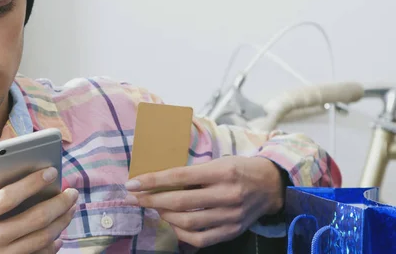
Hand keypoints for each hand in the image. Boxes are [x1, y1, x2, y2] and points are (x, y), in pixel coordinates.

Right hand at [0, 167, 77, 253]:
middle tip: (72, 192)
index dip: (32, 183)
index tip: (51, 171)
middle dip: (58, 203)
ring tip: (70, 210)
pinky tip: (58, 237)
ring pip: (40, 239)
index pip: (7, 197)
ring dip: (60, 223)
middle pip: (32, 219)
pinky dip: (51, 247)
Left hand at [123, 156, 284, 247]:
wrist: (270, 185)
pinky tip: (172, 223)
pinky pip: (200, 239)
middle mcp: (227, 194)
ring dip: (165, 215)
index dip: (152, 180)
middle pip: (180, 201)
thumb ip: (192, 172)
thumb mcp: (217, 162)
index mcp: (221, 171)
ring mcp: (231, 216)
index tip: (132, 183)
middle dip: (151, 200)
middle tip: (133, 198)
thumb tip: (157, 180)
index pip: (179, 176)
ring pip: (188, 222)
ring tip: (155, 208)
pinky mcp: (232, 230)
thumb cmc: (238, 169)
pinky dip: (181, 233)